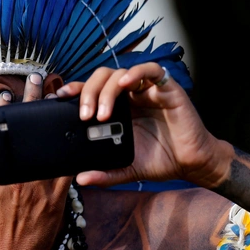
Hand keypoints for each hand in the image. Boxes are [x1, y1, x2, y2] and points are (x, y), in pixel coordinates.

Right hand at [0, 74, 71, 249]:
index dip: (3, 114)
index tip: (7, 96)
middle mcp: (17, 181)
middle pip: (27, 136)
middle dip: (32, 105)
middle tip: (38, 82)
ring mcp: (39, 190)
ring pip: (50, 148)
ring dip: (54, 123)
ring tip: (61, 100)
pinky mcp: (57, 202)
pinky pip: (67, 171)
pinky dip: (71, 152)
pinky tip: (77, 134)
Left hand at [58, 63, 232, 188]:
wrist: (191, 163)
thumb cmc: (160, 160)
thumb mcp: (126, 169)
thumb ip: (105, 173)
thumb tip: (81, 178)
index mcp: (117, 108)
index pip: (91, 90)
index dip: (75, 89)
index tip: (59, 98)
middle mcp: (130, 95)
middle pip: (101, 77)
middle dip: (88, 92)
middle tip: (85, 116)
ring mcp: (147, 89)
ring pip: (120, 72)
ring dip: (106, 89)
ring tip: (102, 113)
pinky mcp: (167, 88)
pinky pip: (151, 70)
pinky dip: (135, 73)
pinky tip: (125, 85)